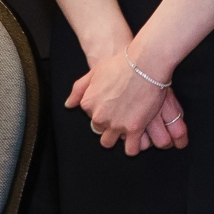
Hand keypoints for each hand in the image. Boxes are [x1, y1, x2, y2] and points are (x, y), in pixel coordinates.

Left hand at [64, 51, 189, 155]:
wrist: (145, 64)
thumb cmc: (121, 64)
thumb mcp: (94, 72)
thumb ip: (79, 89)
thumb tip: (69, 105)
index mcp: (88, 103)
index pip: (90, 116)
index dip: (103, 112)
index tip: (113, 105)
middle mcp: (99, 116)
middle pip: (99, 131)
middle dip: (109, 125)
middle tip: (122, 113)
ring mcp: (116, 124)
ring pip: (110, 143)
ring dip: (117, 137)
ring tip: (128, 127)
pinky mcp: (134, 129)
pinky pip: (131, 149)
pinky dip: (133, 146)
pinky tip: (137, 137)